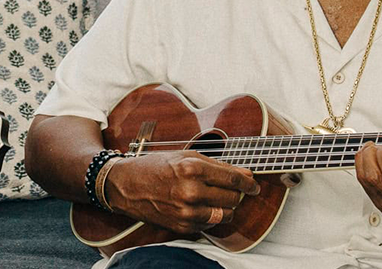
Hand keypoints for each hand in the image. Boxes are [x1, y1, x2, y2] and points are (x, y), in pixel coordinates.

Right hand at [104, 150, 259, 234]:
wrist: (127, 185)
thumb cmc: (155, 166)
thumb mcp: (184, 155)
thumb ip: (215, 165)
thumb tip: (243, 174)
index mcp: (192, 168)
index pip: (232, 177)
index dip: (248, 182)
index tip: (254, 184)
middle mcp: (191, 191)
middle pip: (232, 197)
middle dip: (237, 194)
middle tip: (234, 189)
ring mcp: (187, 211)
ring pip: (225, 214)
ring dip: (226, 207)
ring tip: (218, 198)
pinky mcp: (183, 226)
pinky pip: (210, 224)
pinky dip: (211, 216)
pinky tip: (202, 206)